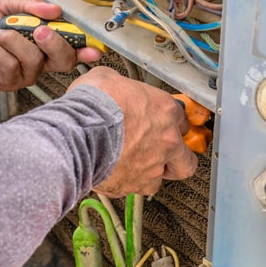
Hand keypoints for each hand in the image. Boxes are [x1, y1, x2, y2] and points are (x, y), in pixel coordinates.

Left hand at [0, 0, 102, 90]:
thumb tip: (54, 9)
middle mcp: (39, 60)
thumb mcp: (6, 5)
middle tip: (39, 30)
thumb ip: (30, 5)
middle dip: (54, 43)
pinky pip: (10, 67)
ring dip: (14, 41)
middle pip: (63, 61)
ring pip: (34, 60)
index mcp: (44, 42)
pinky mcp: (7, 81)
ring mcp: (24, 73)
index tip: (93, 48)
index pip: (72, 48)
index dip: (86, 49)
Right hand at [69, 67, 197, 196]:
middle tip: (163, 156)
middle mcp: (166, 141)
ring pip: (160, 178)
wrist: (78, 132)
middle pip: (187, 160)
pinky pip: (134, 188)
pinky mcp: (134, 185)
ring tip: (130, 166)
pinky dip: (124, 183)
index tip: (162, 125)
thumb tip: (111, 85)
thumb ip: (120, 87)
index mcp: (165, 110)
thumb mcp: (108, 78)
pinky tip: (113, 173)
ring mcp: (152, 166)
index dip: (170, 124)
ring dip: (148, 173)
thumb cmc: (93, 105)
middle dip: (177, 160)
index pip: (181, 120)